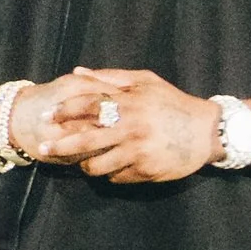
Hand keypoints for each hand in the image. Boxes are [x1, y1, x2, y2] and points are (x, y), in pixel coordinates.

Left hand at [33, 67, 216, 185]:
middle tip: (43, 147)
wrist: (207, 131)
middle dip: (60, 145)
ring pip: (97, 165)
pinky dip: (110, 174)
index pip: (87, 105)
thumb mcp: (146, 82)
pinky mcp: (146, 171)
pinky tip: (112, 167)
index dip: (63, 111)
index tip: (46, 116)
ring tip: (83, 162)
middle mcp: (131, 128)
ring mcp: (138, 152)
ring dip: (85, 165)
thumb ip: (111, 77)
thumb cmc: (173, 103)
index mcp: (129, 103)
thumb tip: (78, 72)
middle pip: (85, 140)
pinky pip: (116, 177)